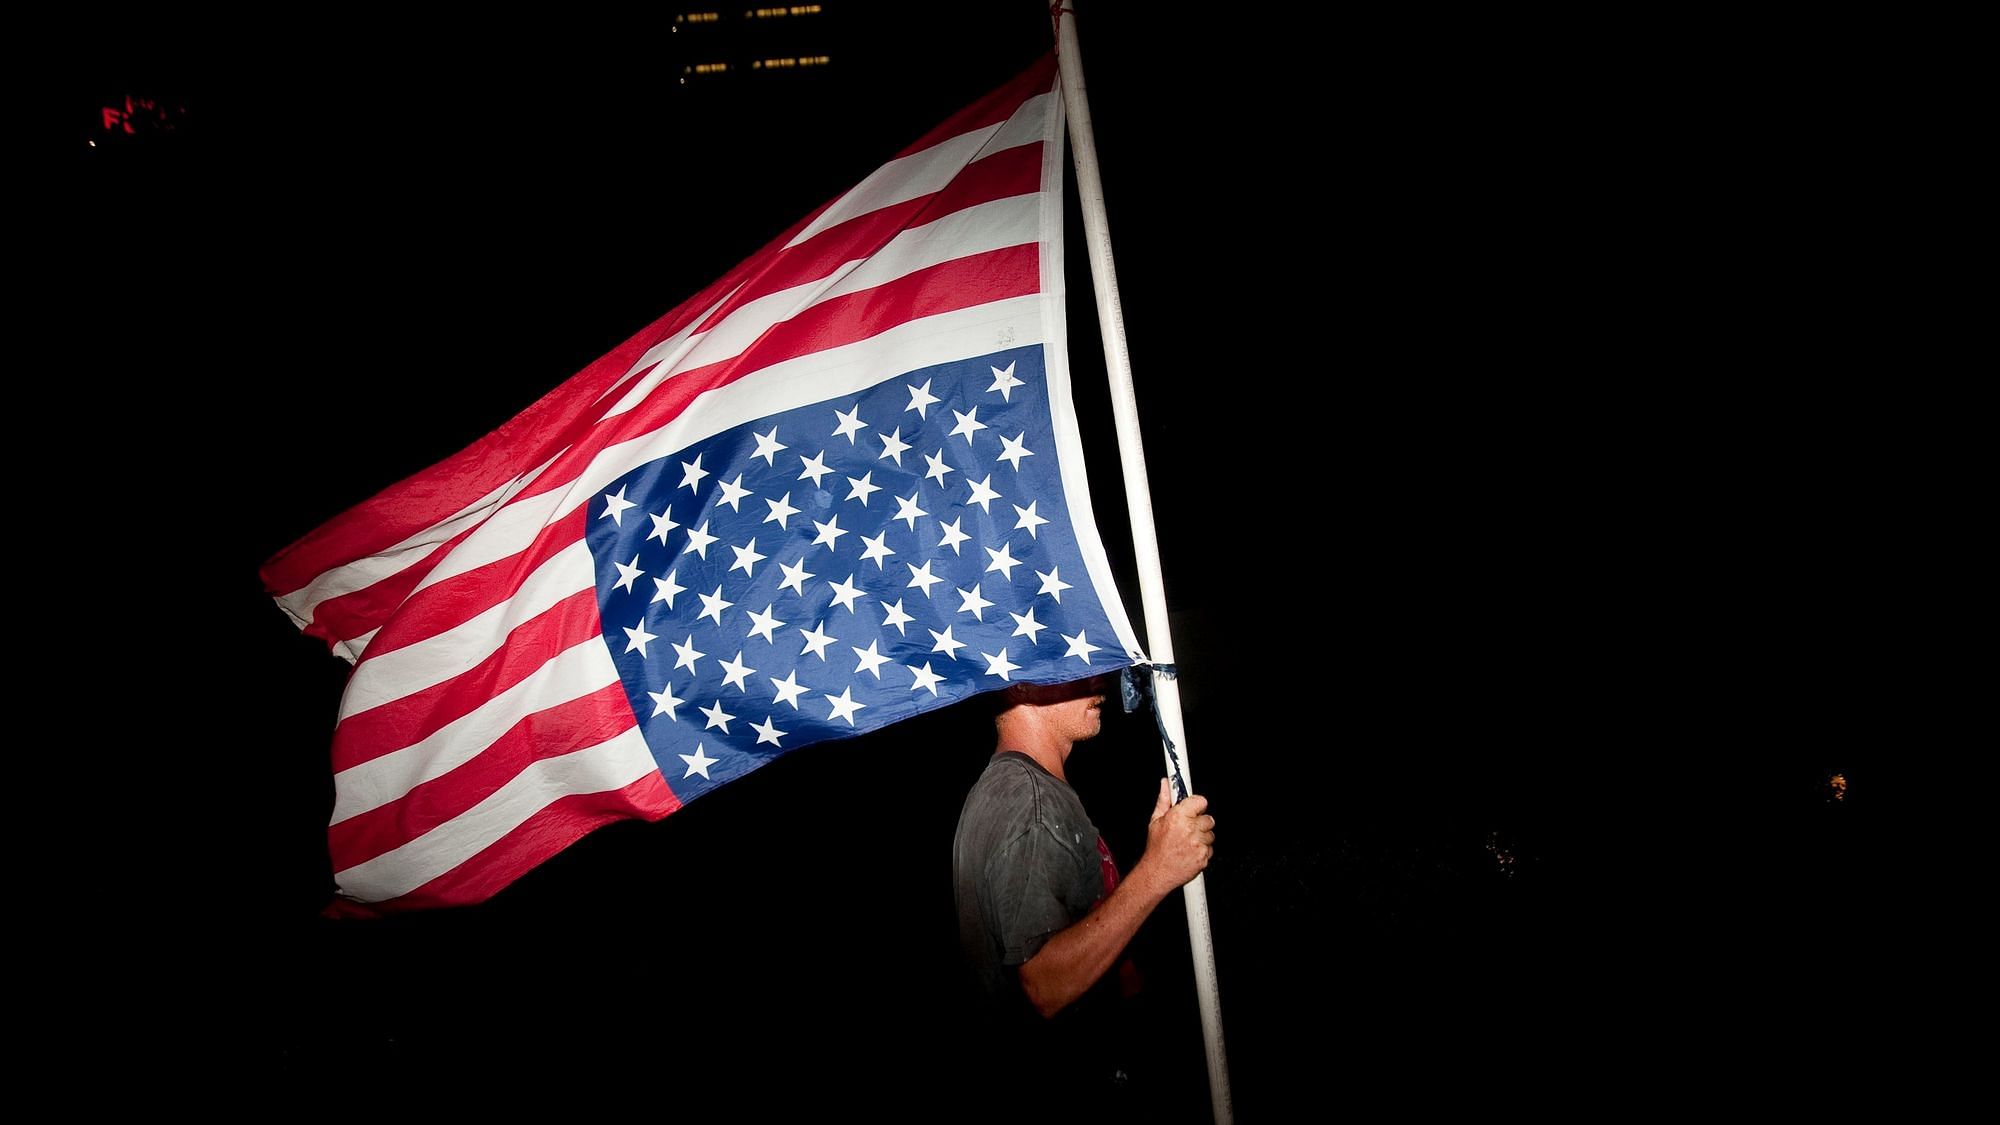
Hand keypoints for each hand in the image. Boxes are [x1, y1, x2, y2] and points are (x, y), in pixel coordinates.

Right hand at [1140, 777, 1213, 893]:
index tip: (1194, 808)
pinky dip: (1202, 849)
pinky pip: (1210, 848)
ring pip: (1210, 834)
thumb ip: (1164, 800)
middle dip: (1199, 822)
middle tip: (1188, 829)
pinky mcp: (1203, 856)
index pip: (1201, 801)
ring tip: (1188, 842)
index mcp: (1178, 817)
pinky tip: (1190, 851)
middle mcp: (1190, 829)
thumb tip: (1165, 784)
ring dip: (1202, 837)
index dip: (1197, 805)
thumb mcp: (1155, 820)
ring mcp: (1198, 844)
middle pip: (1208, 818)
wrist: (1157, 872)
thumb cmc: (1156, 848)